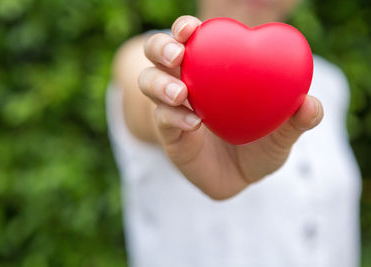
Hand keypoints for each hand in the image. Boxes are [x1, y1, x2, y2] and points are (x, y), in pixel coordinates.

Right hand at [138, 15, 323, 199]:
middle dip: (161, 48)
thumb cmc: (259, 147)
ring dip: (159, 83)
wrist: (239, 178)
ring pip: (147, 82)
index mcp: (209, 72)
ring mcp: (172, 108)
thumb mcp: (281, 135)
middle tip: (178, 54)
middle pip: (157, 53)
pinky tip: (194, 123)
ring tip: (181, 93)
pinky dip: (173, 117)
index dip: (185, 29)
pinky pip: (161, 118)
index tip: (192, 28)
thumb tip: (310, 104)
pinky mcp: (167, 134)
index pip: (190, 40)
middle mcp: (185, 83)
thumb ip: (295, 120)